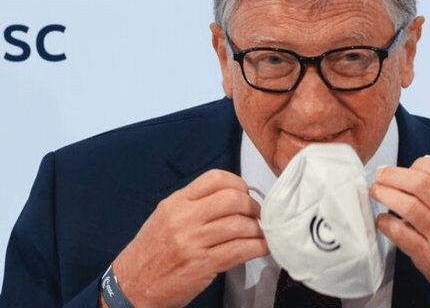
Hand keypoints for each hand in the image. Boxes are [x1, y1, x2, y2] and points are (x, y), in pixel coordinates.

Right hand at [108, 170, 268, 307]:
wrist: (131, 287)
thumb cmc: (150, 253)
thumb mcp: (166, 217)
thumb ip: (194, 204)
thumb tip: (232, 196)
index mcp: (176, 203)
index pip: (215, 178)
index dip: (238, 183)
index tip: (245, 193)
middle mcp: (184, 218)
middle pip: (233, 199)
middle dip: (253, 206)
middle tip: (256, 215)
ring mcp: (193, 242)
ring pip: (241, 225)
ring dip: (258, 229)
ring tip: (258, 234)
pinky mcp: (203, 265)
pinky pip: (241, 250)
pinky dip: (258, 247)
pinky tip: (261, 248)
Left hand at [369, 157, 429, 307]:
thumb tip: (420, 169)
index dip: (418, 164)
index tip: (407, 168)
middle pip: (420, 184)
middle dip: (393, 175)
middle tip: (380, 175)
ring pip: (407, 206)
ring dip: (384, 194)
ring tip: (375, 191)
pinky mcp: (429, 259)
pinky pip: (400, 234)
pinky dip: (385, 223)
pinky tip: (382, 219)